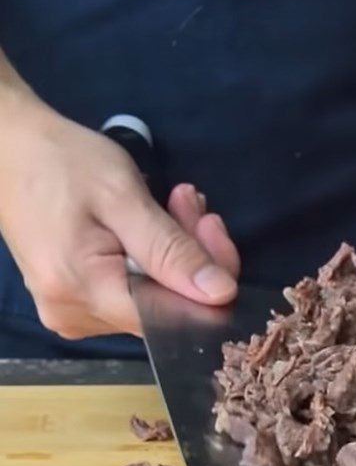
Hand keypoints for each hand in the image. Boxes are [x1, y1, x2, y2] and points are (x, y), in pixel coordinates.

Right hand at [0, 100, 238, 338]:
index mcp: (86, 296)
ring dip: (178, 251)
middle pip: (167, 306)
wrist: (5, 147)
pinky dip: (156, 258)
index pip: (176, 316)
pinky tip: (155, 221)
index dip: (208, 282)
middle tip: (191, 203)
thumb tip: (223, 295)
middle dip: (193, 256)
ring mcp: (77, 314)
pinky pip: (137, 289)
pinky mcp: (79, 301)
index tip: (212, 228)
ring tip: (176, 202)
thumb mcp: (122, 197)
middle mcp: (79, 319)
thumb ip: (172, 251)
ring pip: (157, 296)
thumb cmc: (59, 162)